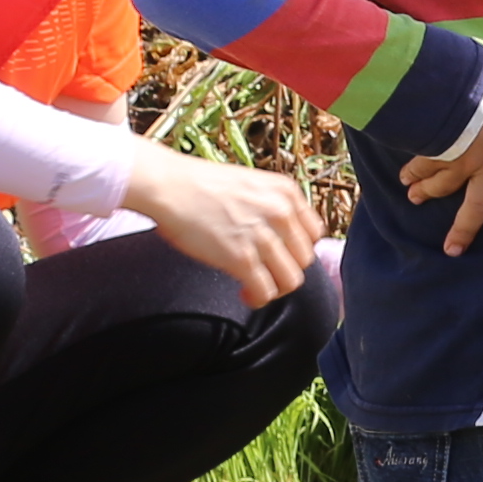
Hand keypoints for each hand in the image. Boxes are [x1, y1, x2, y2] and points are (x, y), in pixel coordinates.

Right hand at [113, 150, 320, 304]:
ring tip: (255, 286)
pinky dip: (258, 298)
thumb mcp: (250, 183)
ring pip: (290, 279)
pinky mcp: (242, 259)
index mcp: (286, 192)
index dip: (298, 248)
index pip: (314, 233)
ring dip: (274, 288)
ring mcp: (263, 237)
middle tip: (265, 272)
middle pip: (304, 259)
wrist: (168, 185)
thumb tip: (279, 236)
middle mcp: (280, 213)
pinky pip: (266, 291)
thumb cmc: (199, 184)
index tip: (282, 255)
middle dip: (286, 269)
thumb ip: (271, 206)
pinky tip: (245, 294)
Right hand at [397, 68, 482, 265]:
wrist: (461, 76)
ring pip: (442, 185)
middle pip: (476, 206)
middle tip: (452, 251)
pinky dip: (412, 170)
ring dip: (426, 193)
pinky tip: (404, 176)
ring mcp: (460, 158)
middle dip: (463, 231)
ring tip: (414, 199)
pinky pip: (424, 163)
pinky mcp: (437, 145)